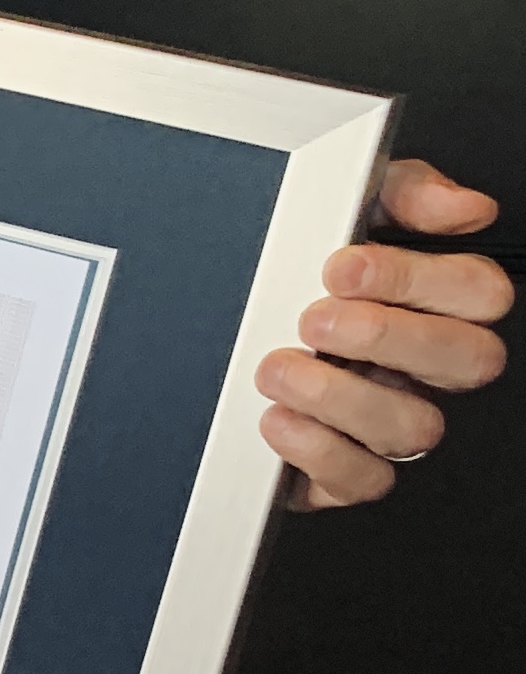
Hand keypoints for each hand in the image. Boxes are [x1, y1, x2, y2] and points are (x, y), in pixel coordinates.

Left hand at [257, 158, 507, 508]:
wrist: (193, 335)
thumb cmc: (287, 272)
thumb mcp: (342, 210)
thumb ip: (402, 192)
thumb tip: (464, 206)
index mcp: (433, 304)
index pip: (481, 293)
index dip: (419, 280)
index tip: (343, 267)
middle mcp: (422, 367)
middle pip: (468, 361)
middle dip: (386, 335)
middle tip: (313, 319)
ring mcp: (386, 421)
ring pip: (415, 427)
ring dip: (342, 396)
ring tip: (277, 368)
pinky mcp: (342, 470)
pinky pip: (363, 480)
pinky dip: (319, 452)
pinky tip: (277, 419)